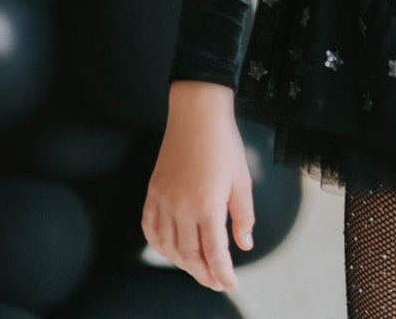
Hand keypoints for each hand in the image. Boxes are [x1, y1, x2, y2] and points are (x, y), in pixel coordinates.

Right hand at [141, 84, 254, 292]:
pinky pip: (150, 229)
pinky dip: (159, 245)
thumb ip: (243, 216)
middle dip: (204, 275)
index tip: (230, 284)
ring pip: (168, 248)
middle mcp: (181, 207)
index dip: (223, 273)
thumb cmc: (223, 143)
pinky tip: (170, 250)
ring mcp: (163, 200)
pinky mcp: (153, 192)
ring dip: (183, 264)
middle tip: (217, 281)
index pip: (214, 253)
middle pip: (190, 256)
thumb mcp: (243, 180)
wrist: (197, 112)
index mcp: (207, 205)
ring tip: (198, 268)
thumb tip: (245, 245)